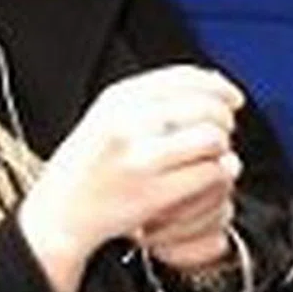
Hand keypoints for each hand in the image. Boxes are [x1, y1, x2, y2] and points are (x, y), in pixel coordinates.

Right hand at [21, 66, 243, 291]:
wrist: (60, 213)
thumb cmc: (87, 167)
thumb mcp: (107, 116)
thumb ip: (152, 97)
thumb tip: (213, 82)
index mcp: (116, 100)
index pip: (183, 78)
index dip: (218, 86)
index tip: (232, 97)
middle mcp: (127, 124)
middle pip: (204, 106)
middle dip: (224, 118)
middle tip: (222, 132)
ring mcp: (140, 160)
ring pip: (211, 139)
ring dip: (222, 148)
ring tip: (212, 156)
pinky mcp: (153, 194)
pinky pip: (208, 174)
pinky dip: (218, 174)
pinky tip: (209, 176)